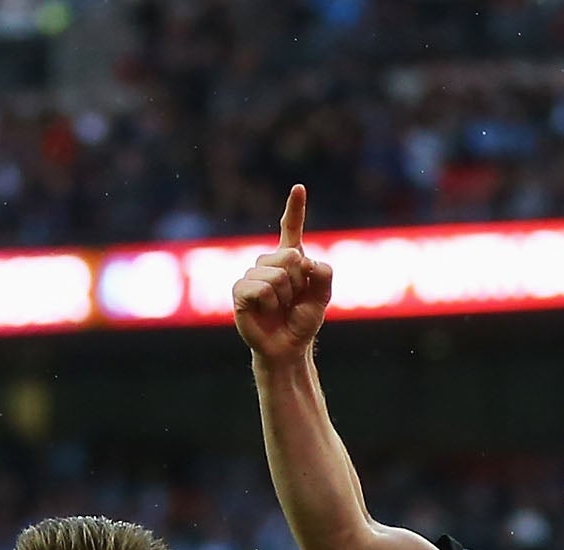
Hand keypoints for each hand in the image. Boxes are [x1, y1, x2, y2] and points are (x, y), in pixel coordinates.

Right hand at [233, 186, 332, 363]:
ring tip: (279, 308)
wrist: (288, 347)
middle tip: (293, 300)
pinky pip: (260, 288)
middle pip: (290, 256)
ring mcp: (251, 276)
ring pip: (276, 275)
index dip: (295, 208)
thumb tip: (306, 260)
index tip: (299, 188)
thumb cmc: (302, 321)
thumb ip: (324, 274)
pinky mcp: (239, 292)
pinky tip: (266, 311)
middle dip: (299, 282)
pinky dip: (269, 302)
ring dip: (285, 297)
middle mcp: (268, 263)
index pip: (290, 229)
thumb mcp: (322, 297)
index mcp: (289, 259)